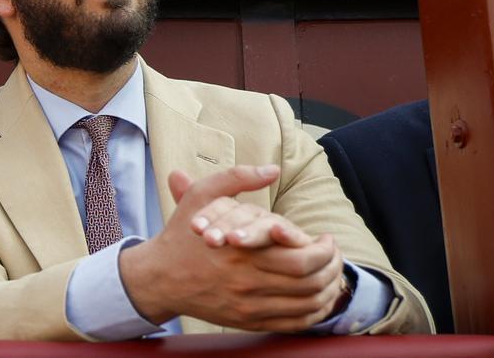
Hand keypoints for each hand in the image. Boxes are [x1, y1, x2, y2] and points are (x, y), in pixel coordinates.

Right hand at [119, 165, 345, 331]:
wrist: (158, 278)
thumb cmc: (182, 236)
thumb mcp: (202, 197)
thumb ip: (236, 178)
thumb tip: (271, 170)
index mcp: (242, 251)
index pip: (302, 258)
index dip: (324, 250)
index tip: (326, 239)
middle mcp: (247, 282)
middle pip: (309, 282)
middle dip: (332, 268)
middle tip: (335, 256)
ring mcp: (248, 305)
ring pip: (305, 305)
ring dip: (327, 290)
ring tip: (331, 275)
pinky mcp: (247, 322)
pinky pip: (292, 323)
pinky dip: (313, 313)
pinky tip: (317, 299)